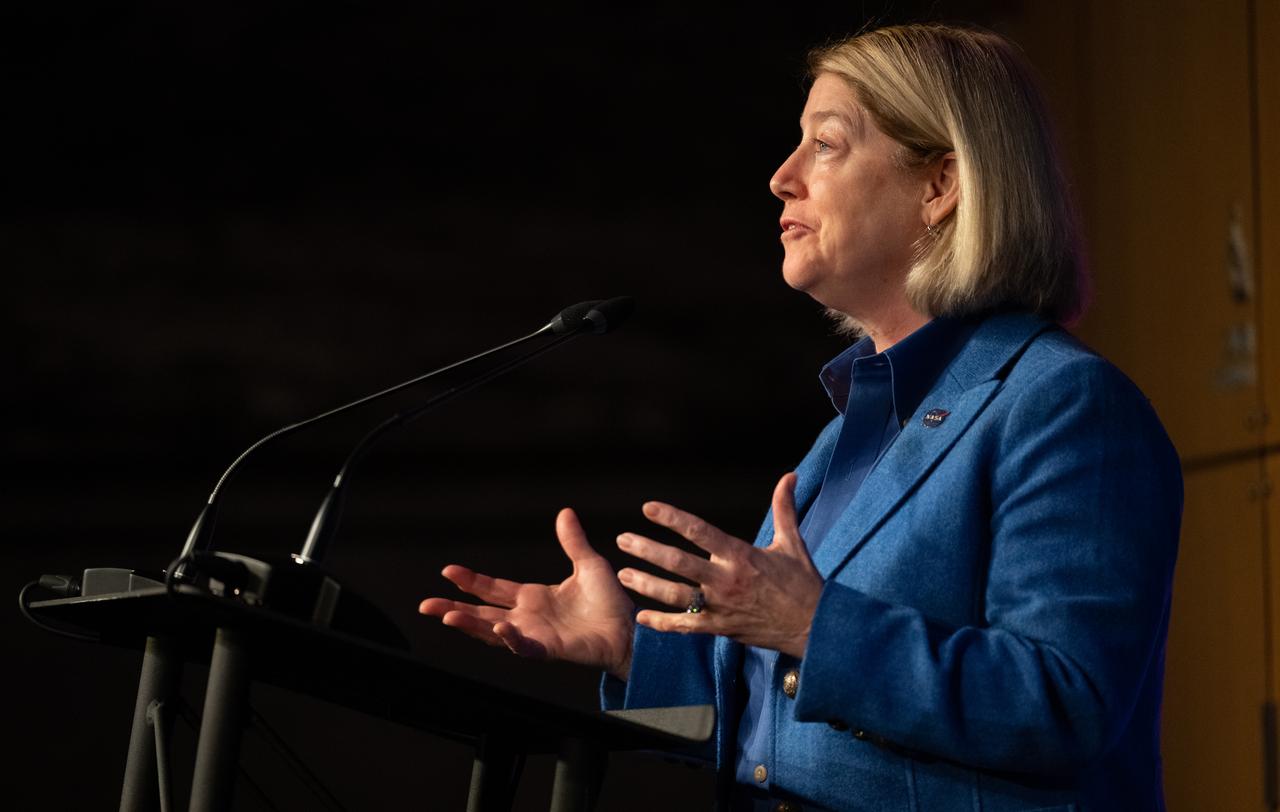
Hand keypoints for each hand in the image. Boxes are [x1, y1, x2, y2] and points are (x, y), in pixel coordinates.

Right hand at [418, 508, 636, 678]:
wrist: (630, 628)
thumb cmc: (610, 602)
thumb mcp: (589, 564)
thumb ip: (572, 542)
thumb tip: (564, 512)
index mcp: (533, 598)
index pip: (493, 589)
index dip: (471, 581)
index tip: (448, 571)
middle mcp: (528, 618)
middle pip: (482, 613)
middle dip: (453, 609)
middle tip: (426, 605)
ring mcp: (536, 635)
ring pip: (494, 632)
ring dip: (471, 625)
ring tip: (448, 616)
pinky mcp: (550, 649)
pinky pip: (525, 646)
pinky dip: (511, 638)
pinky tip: (499, 626)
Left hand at [615, 472, 821, 658]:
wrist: (814, 628)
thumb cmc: (802, 583)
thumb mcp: (792, 542)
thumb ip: (784, 508)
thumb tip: (789, 475)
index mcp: (741, 555)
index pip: (699, 531)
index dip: (672, 518)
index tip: (648, 508)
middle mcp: (726, 581)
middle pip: (678, 563)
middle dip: (646, 550)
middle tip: (622, 539)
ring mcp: (721, 607)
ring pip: (675, 595)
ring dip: (646, 584)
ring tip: (623, 575)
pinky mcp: (720, 629)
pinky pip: (685, 627)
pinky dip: (662, 624)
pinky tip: (641, 618)